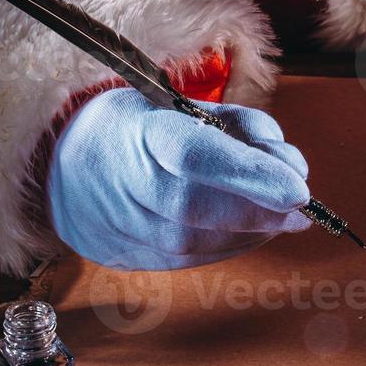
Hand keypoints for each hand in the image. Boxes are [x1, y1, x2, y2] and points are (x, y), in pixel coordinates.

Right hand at [47, 88, 312, 270]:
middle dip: (262, 209)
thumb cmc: (136, 127)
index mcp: (139, 130)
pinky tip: (249, 230)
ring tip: (279, 215)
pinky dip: (229, 246)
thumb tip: (289, 164)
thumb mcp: (184, 105)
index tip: (299, 189)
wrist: (63, 166)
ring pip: (200, 242)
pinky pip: (190, 260)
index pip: (197, 156)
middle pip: (201, 208)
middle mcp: (125, 184)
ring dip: (252, 231)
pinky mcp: (128, 257)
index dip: (250, 175)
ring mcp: (122, 226)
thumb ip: (240, 127)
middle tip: (302, 205)